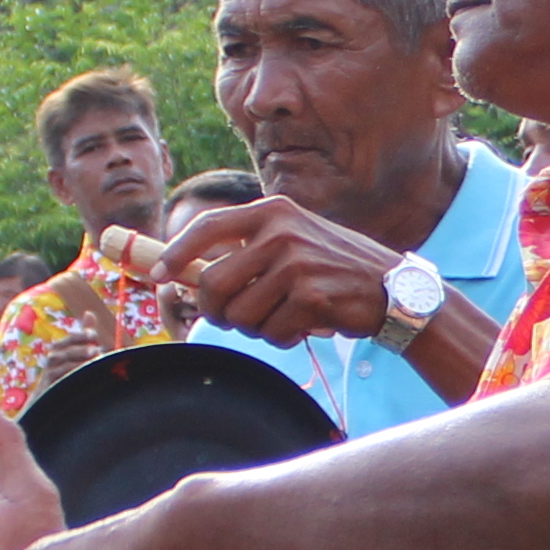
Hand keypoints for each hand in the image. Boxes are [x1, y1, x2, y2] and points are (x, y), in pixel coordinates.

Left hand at [163, 196, 402, 345]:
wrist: (392, 288)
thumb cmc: (333, 267)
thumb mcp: (293, 239)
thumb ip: (249, 248)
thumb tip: (188, 273)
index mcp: (274, 211)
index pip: (209, 226)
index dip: (176, 252)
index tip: (157, 274)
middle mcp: (282, 232)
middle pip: (214, 283)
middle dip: (216, 311)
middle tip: (232, 319)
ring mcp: (297, 264)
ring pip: (241, 315)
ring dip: (256, 328)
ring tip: (282, 318)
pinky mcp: (312, 297)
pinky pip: (273, 332)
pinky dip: (283, 338)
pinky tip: (305, 326)